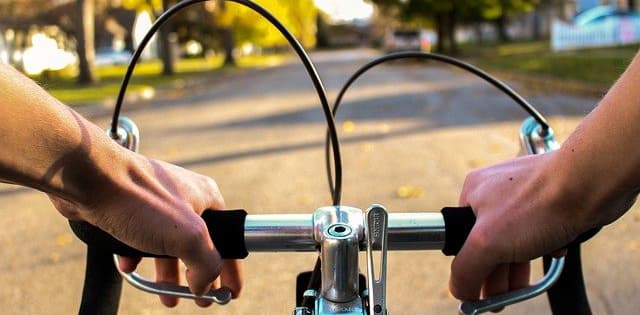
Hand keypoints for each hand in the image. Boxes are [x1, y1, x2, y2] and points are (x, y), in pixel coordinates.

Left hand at [50, 153, 242, 306]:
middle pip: (198, 245)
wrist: (87, 178)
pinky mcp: (130, 209)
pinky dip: (137, 256)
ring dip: (167, 273)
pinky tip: (129, 266)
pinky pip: (139, 239)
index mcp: (206, 198)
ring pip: (167, 245)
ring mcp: (156, 203)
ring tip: (166, 296)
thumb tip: (205, 286)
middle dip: (197, 276)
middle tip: (199, 300)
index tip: (230, 293)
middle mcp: (184, 198)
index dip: (231, 268)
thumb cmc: (139, 199)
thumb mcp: (187, 236)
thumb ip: (206, 264)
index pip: (229, 238)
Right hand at [450, 153, 583, 300]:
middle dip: (496, 273)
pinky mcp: (550, 198)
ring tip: (522, 287)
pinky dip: (545, 245)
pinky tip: (553, 248)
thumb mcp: (487, 242)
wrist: (590, 183)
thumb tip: (458, 289)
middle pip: (489, 242)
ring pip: (516, 238)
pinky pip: (540, 230)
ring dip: (520, 264)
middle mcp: (496, 190)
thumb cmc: (539, 202)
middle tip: (501, 297)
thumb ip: (466, 268)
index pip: (460, 237)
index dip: (471, 266)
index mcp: (473, 192)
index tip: (480, 291)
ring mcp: (524, 193)